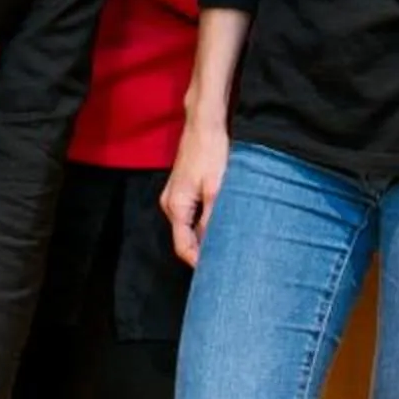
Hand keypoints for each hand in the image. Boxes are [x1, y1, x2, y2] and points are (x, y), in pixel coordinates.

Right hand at [160, 102, 228, 267]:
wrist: (204, 124)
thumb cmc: (210, 152)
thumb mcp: (217, 188)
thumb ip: (214, 219)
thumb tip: (216, 245)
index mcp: (176, 207)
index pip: (183, 247)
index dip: (198, 263)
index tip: (216, 274)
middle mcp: (170, 204)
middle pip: (185, 239)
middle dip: (203, 252)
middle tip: (226, 263)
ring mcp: (175, 197)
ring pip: (189, 227)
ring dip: (205, 237)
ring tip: (227, 246)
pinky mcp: (183, 190)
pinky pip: (191, 216)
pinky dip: (204, 224)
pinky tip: (221, 225)